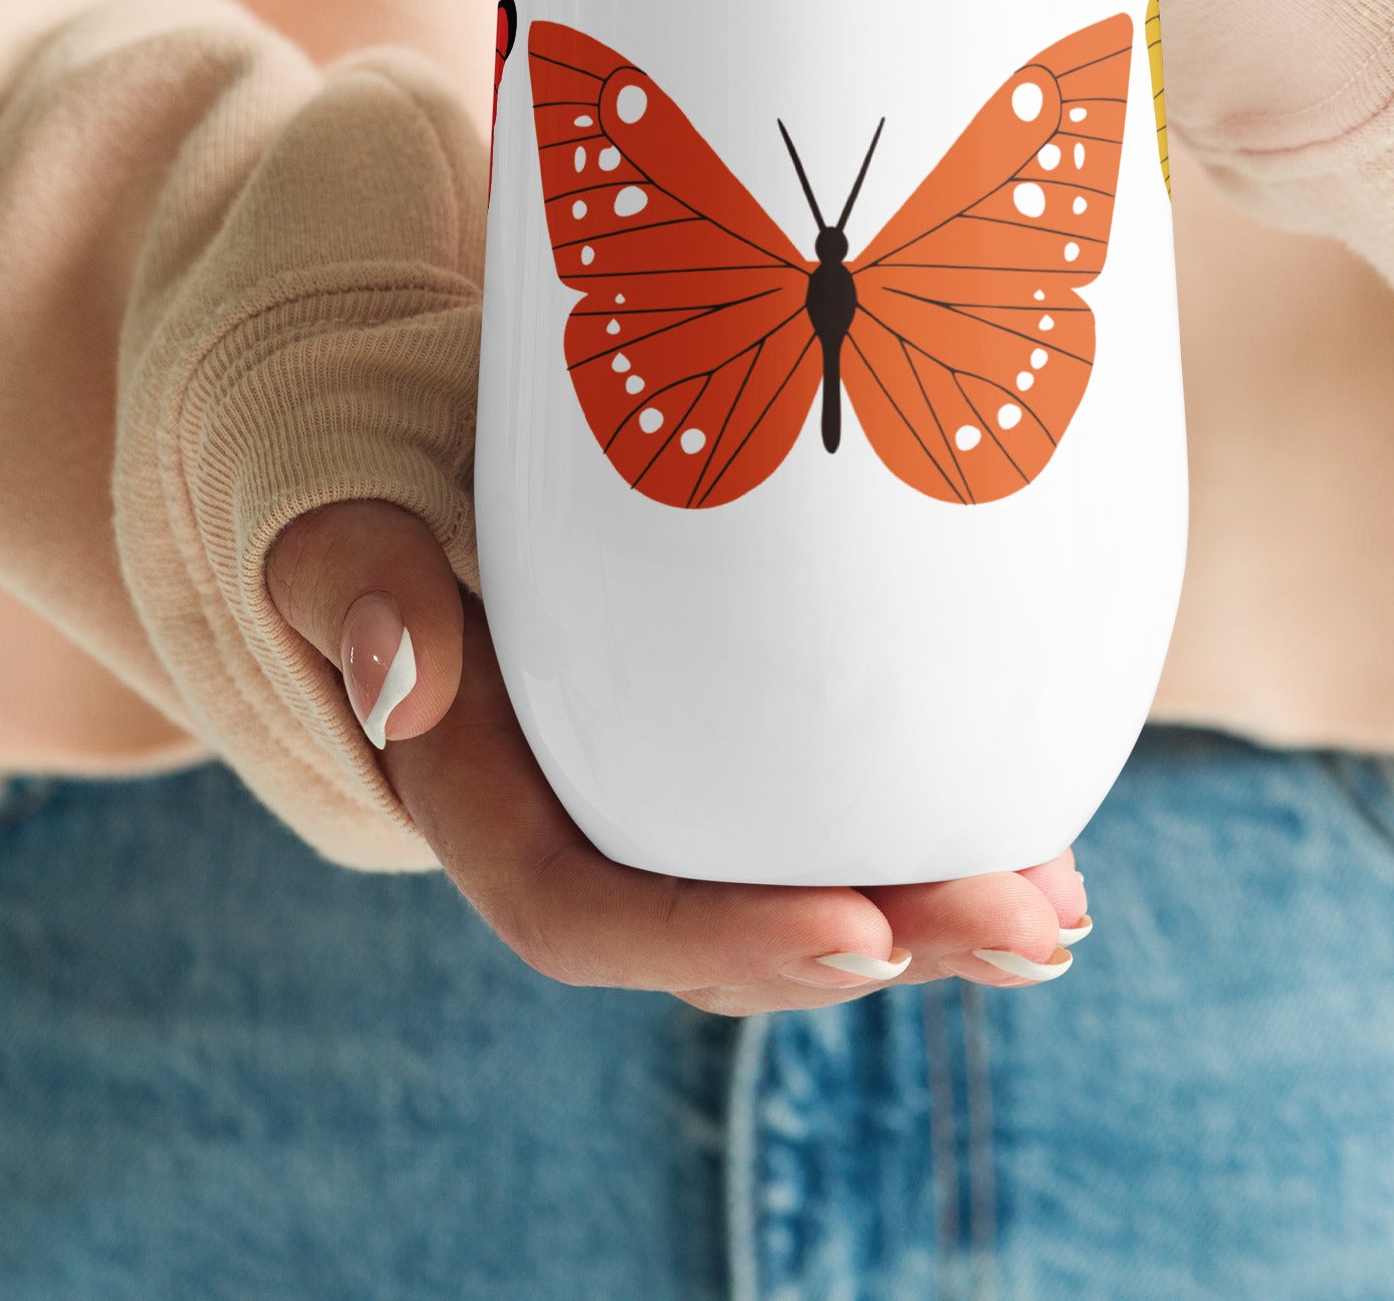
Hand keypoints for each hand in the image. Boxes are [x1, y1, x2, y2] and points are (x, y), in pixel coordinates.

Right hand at [265, 500, 1086, 1013]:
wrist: (400, 450)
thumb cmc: (372, 474)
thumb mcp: (337, 509)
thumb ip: (350, 573)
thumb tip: (411, 671)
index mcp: (474, 795)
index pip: (580, 912)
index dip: (714, 942)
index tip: (860, 934)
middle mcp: (573, 816)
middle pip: (722, 928)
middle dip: (878, 944)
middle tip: (1028, 928)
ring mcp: (651, 785)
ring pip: (786, 886)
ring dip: (928, 911)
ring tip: (1056, 903)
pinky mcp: (716, 735)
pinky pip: (815, 810)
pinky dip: (917, 825)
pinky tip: (1026, 824)